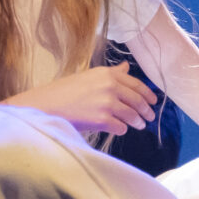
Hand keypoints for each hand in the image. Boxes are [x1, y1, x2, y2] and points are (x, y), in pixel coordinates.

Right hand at [6, 63, 156, 135]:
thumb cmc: (63, 92)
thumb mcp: (88, 77)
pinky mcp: (102, 119)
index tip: (153, 101)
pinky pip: (121, 126)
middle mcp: (110, 86)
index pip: (136, 84)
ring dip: (138, 121)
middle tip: (149, 117)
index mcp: (107, 73)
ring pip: (132, 114)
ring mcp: (107, 103)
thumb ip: (110, 74)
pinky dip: (123, 129)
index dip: (147, 94)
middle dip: (146, 110)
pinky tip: (121, 129)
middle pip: (137, 100)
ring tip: (140, 125)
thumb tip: (126, 68)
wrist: (45, 106)